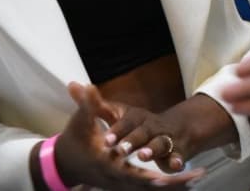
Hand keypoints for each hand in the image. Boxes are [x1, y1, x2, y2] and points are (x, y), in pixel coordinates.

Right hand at [54, 83, 204, 189]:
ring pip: (152, 190)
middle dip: (173, 181)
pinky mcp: (126, 186)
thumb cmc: (75, 141)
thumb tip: (84, 84)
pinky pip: (150, 189)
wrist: (65, 163)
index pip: (132, 172)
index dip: (151, 173)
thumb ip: (87, 104)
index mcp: (109, 164)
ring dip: (175, 185)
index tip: (171, 169)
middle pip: (149, 185)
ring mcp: (123, 185)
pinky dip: (168, 186)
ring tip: (198, 177)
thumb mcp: (80, 121)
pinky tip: (187, 182)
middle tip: (196, 175)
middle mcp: (118, 179)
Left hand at [102, 95, 227, 173]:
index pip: (127, 121)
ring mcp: (165, 138)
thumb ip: (95, 105)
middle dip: (133, 140)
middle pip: (143, 132)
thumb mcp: (117, 113)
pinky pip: (177, 156)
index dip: (118, 130)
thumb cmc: (136, 123)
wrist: (174, 127)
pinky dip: (177, 160)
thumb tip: (71, 85)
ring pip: (160, 143)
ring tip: (143, 156)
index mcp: (136, 116)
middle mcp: (152, 126)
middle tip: (121, 149)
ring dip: (153, 149)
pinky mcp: (175, 152)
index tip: (107, 140)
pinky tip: (175, 164)